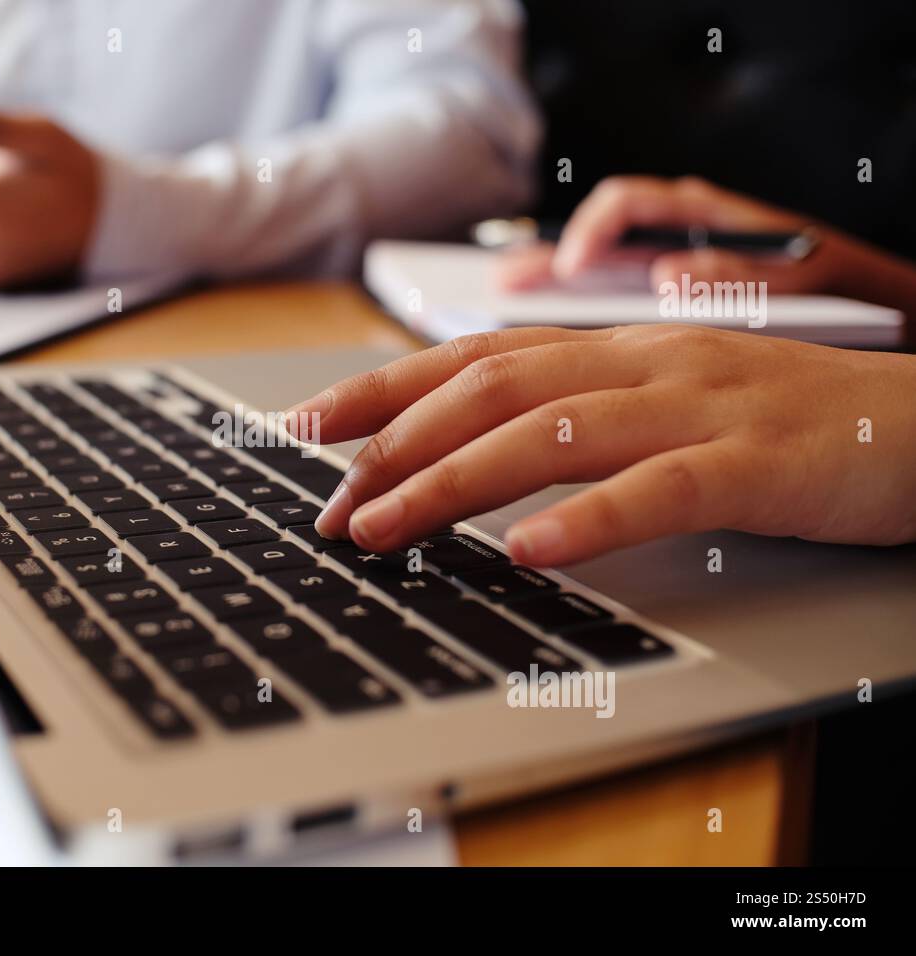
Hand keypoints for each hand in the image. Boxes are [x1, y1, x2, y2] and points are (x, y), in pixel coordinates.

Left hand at [287, 325, 915, 564]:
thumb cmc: (772, 420)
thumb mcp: (657, 402)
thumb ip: (569, 416)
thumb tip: (463, 454)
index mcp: (611, 350)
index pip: (472, 354)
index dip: (382, 387)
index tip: (306, 426)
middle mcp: (640, 363)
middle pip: (490, 389)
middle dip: (393, 445)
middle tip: (328, 504)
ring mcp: (697, 405)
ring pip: (550, 432)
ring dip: (451, 483)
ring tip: (383, 527)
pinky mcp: (754, 461)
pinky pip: (657, 487)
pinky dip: (585, 518)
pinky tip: (528, 553)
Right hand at [493, 176, 840, 293]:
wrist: (851, 296)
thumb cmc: (826, 283)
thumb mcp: (797, 277)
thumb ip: (736, 272)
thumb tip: (668, 272)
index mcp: (697, 214)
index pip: (626, 204)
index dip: (592, 232)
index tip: (572, 268)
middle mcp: (667, 233)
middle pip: (588, 236)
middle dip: (540, 258)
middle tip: (500, 284)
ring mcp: (655, 265)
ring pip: (586, 267)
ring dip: (543, 284)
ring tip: (498, 302)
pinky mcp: (653, 299)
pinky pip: (598, 298)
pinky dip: (564, 310)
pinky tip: (533, 336)